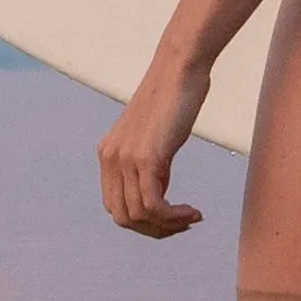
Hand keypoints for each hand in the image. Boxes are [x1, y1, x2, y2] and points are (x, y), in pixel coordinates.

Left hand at [95, 83, 205, 238]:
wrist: (179, 70)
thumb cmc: (174, 99)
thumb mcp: (154, 139)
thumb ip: (149, 167)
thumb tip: (158, 200)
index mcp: (108, 154)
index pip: (115, 207)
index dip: (143, 222)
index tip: (172, 219)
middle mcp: (110, 157)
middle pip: (123, 217)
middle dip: (155, 230)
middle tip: (183, 223)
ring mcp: (125, 158)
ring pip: (139, 215)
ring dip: (168, 225)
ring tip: (192, 217)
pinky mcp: (145, 158)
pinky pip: (153, 205)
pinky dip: (174, 216)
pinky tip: (193, 212)